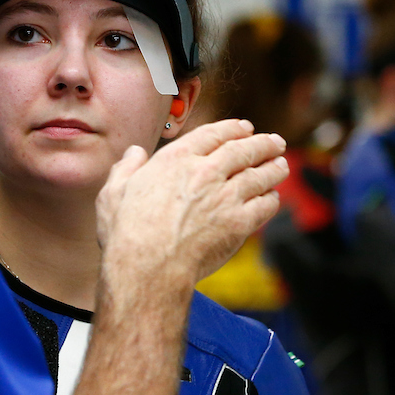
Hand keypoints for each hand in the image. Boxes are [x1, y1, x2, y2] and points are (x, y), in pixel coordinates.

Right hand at [95, 119, 288, 287]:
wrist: (148, 267)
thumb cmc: (127, 234)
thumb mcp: (113, 192)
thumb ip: (126, 168)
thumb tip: (135, 154)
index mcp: (175, 160)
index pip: (212, 135)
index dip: (232, 129)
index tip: (244, 127)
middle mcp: (204, 173)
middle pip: (242, 150)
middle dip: (262, 144)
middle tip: (274, 142)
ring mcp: (225, 197)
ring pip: (258, 175)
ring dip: (273, 167)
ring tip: (281, 164)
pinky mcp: (238, 223)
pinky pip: (263, 205)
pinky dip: (271, 199)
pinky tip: (273, 197)